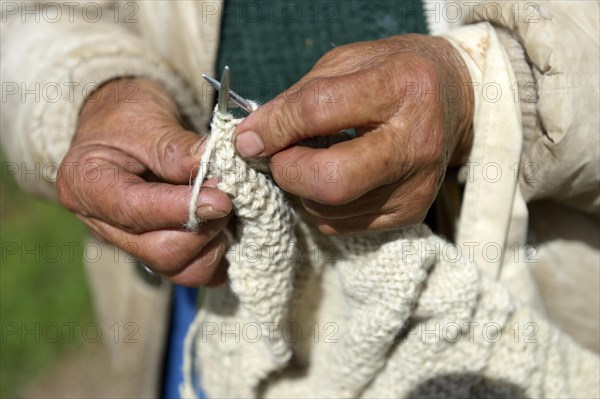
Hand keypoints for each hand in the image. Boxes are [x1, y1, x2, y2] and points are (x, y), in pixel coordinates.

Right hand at [57, 78, 231, 285]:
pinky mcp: (156, 252)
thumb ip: (177, 149)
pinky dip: (216, 254)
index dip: (183, 209)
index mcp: (86, 186)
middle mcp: (104, 225)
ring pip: (179, 269)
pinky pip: (191, 271)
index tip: (221, 199)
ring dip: (213, 244)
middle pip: (160, 251)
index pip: (135, 211)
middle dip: (203, 228)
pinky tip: (225, 227)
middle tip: (227, 197)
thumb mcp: (147, 119)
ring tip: (226, 211)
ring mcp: (131, 244)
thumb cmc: (127, 117)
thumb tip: (213, 171)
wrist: (120, 126)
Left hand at [234, 34, 473, 234]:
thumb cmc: (393, 73)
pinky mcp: (412, 212)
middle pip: (331, 182)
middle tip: (282, 158)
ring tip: (315, 161)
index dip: (273, 129)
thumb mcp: (346, 63)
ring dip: (304, 190)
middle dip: (289, 173)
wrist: (453, 97)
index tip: (248, 138)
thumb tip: (251, 138)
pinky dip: (324, 206)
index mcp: (399, 87)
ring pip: (330, 209)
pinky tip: (338, 177)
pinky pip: (343, 225)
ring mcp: (417, 184)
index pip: (318, 113)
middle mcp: (415, 142)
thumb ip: (298, 98)